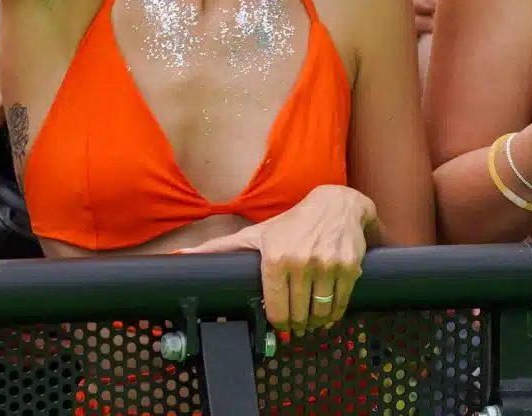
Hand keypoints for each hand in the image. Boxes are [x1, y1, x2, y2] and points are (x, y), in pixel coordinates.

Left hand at [182, 184, 375, 335]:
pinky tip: (328, 311)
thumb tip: (181, 257)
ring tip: (312, 319)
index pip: (275, 309)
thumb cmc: (291, 224)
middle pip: (298, 315)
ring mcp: (327, 265)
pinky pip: (341, 305)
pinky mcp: (350, 268)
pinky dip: (334, 315)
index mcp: (274, 257)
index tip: (280, 323)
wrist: (336, 206)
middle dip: (297, 324)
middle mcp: (301, 262)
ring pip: (320, 314)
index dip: (278, 322)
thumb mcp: (255, 234)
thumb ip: (218, 248)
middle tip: (296, 323)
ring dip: (316, 323)